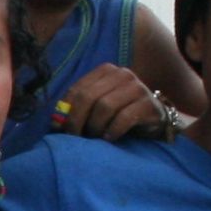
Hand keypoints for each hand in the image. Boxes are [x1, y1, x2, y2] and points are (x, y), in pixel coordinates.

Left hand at [53, 63, 187, 141]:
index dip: (66, 112)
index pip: (77, 90)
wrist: (156, 121)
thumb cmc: (122, 115)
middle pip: (88, 97)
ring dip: (96, 127)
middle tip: (75, 139)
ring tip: (96, 138)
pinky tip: (110, 138)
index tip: (61, 131)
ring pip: (105, 106)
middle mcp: (121, 74)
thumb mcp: (99, 108)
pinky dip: (113, 130)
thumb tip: (54, 124)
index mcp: (105, 71)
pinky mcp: (148, 103)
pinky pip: (124, 117)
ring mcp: (137, 87)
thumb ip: (79, 109)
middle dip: (78, 120)